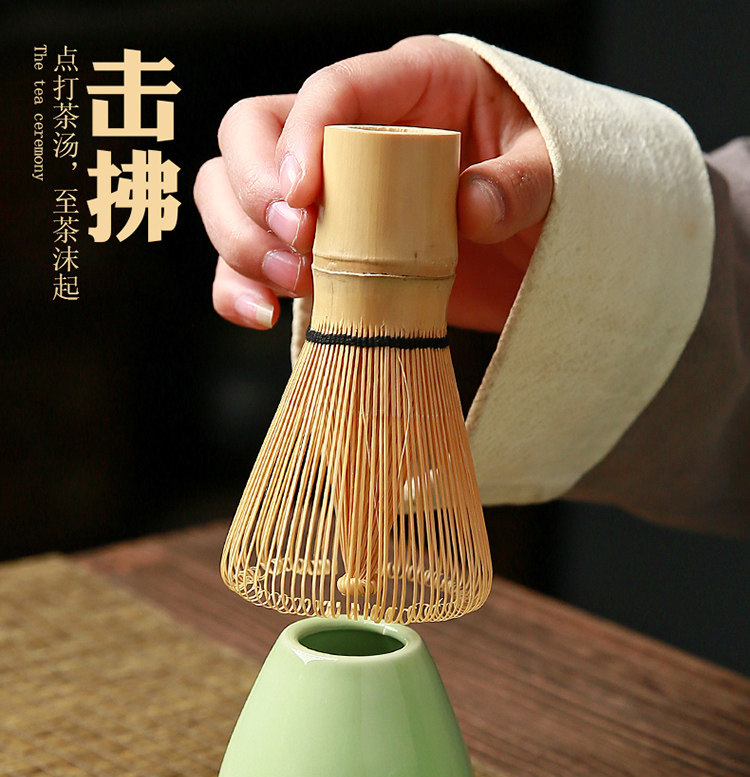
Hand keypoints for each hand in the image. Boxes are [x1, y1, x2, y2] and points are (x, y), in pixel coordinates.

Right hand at [194, 35, 551, 334]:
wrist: (543, 247)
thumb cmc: (549, 183)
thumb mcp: (555, 168)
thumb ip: (522, 181)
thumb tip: (472, 207)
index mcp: (409, 85)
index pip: (331, 90)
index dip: (303, 136)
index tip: (305, 196)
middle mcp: (349, 134)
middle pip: (250, 134)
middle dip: (257, 193)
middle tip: (301, 243)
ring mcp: (325, 198)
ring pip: (231, 195)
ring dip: (244, 243)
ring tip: (294, 285)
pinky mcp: (318, 256)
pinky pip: (248, 264)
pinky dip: (239, 290)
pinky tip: (263, 315)